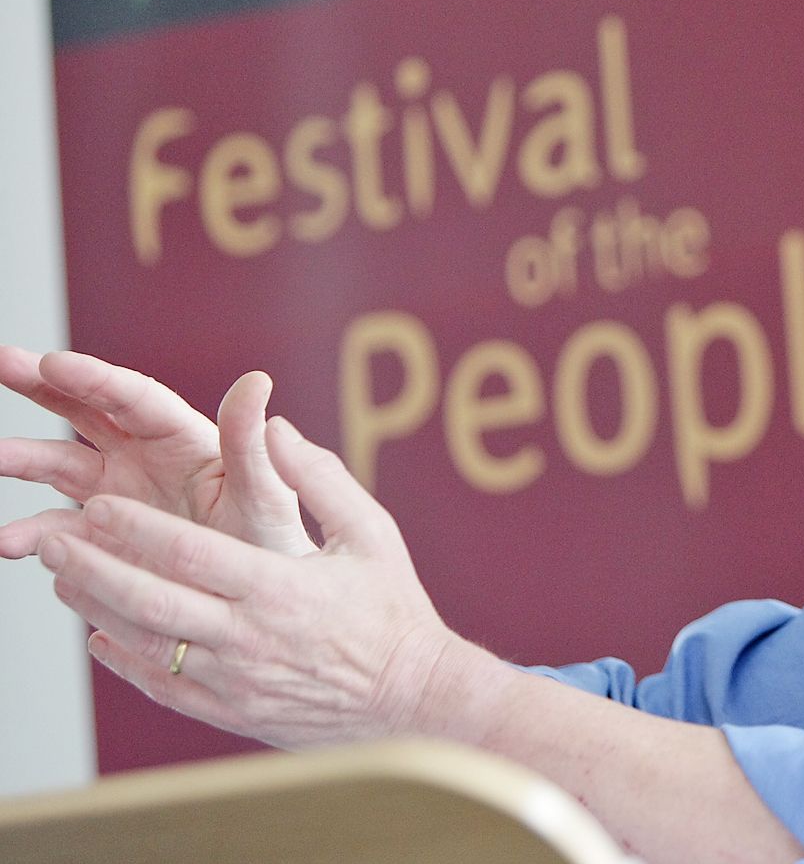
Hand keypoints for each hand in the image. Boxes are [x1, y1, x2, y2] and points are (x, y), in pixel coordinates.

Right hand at [0, 346, 313, 558]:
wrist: (254, 603)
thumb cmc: (268, 540)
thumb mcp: (265, 491)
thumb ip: (251, 442)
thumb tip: (258, 380)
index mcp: (184, 439)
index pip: (134, 398)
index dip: (93, 378)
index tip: (51, 362)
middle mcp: (144, 457)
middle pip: (85, 411)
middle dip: (41, 386)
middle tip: (2, 361)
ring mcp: (116, 494)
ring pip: (58, 464)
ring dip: (23, 459)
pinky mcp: (99, 537)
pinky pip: (54, 528)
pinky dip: (29, 534)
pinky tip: (10, 542)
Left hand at [38, 416, 462, 748]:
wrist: (413, 697)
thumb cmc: (394, 609)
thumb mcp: (372, 532)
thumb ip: (320, 478)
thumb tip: (274, 430)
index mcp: (281, 587)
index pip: (188, 553)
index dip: (134, 529)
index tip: (97, 506)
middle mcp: (249, 637)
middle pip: (150, 600)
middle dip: (92, 567)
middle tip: (52, 541)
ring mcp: (236, 681)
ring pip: (147, 644)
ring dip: (97, 609)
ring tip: (62, 578)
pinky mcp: (232, 712)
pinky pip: (164, 688)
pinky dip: (125, 662)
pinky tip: (101, 637)